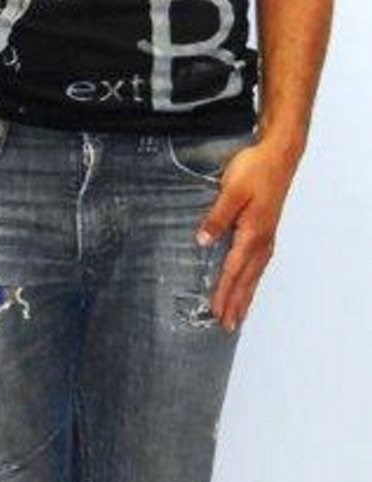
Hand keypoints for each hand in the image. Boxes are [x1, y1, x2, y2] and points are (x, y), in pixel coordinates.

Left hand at [196, 139, 299, 331]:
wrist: (279, 155)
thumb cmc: (256, 170)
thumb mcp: (231, 190)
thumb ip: (217, 217)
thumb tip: (203, 240)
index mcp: (252, 233)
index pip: (234, 271)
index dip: (224, 293)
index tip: (215, 312)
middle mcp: (262, 240)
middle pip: (247, 280)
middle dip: (237, 304)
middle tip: (228, 326)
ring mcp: (267, 236)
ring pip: (255, 274)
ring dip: (246, 295)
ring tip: (239, 314)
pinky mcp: (268, 229)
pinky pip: (260, 263)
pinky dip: (254, 279)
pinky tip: (250, 283)